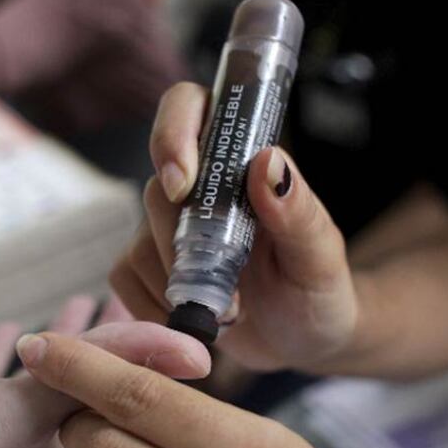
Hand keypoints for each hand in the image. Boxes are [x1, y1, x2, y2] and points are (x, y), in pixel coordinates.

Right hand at [0, 297, 208, 447]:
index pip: (127, 393)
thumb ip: (90, 376)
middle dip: (115, 341)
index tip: (176, 321)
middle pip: (90, 379)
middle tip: (133, 298)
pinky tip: (4, 332)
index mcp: (65, 445)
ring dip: (64, 344)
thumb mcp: (23, 415)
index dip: (153, 356)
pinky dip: (0, 354)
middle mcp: (36, 439)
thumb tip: (174, 347)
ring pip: (41, 377)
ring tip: (81, 304)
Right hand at [111, 82, 362, 371]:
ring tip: (230, 311)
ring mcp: (163, 226)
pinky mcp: (145, 266)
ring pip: (138, 242)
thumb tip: (269, 161)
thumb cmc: (318, 289)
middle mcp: (195, 185)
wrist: (303, 340)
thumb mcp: (320, 254)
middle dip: (188, 248)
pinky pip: (127, 279)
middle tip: (233, 291)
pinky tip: (197, 320)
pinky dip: (157, 308)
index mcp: (239, 159)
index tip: (181, 184)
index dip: (173, 134)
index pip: (187, 107)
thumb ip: (298, 210)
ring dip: (180, 287)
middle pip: (158, 190)